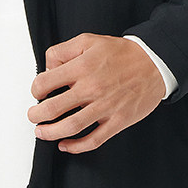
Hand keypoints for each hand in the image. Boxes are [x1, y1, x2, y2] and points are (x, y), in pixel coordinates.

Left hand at [28, 33, 165, 153]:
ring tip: (41, 132)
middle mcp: (91, 88)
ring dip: (50, 133)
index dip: (35, 89)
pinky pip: (94, 140)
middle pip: (53, 109)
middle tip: (33, 115)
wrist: (154, 63)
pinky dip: (76, 146)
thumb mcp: (88, 40)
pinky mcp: (117, 121)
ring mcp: (105, 107)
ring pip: (70, 127)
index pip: (45, 82)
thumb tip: (48, 68)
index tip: (37, 92)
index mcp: (82, 67)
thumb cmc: (121, 53)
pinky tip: (65, 145)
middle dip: (36, 115)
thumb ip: (63, 51)